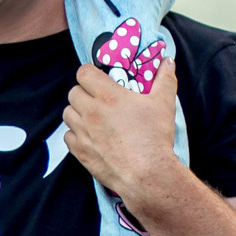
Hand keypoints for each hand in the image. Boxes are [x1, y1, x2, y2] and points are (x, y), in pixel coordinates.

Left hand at [62, 54, 182, 219]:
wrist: (147, 174)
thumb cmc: (155, 137)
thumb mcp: (164, 103)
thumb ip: (165, 79)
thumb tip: (167, 61)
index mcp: (108, 95)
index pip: (84, 73)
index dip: (89, 73)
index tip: (98, 78)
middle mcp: (91, 111)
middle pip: (73, 92)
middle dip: (83, 92)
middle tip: (97, 99)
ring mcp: (83, 132)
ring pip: (67, 113)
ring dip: (77, 112)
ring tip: (91, 117)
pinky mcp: (80, 151)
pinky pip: (67, 136)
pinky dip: (75, 134)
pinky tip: (89, 136)